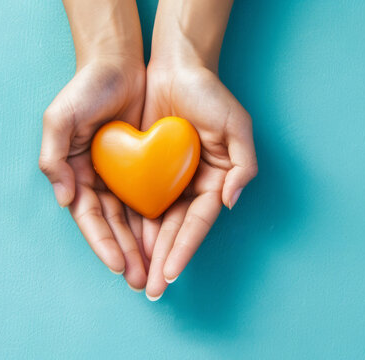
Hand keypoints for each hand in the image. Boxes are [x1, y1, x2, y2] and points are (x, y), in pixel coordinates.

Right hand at [39, 58, 148, 289]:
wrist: (119, 64)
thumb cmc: (86, 89)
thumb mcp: (60, 118)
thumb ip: (53, 157)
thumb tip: (65, 199)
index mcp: (76, 174)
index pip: (90, 219)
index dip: (103, 243)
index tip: (120, 266)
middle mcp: (98, 180)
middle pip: (114, 226)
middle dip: (127, 255)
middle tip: (143, 282)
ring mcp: (122, 176)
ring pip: (134, 219)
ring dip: (143, 247)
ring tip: (157, 272)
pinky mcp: (145, 167)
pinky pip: (152, 199)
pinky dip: (158, 221)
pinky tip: (168, 241)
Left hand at [141, 63, 257, 299]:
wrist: (175, 66)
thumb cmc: (209, 94)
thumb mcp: (237, 125)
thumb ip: (243, 164)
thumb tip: (230, 202)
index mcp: (214, 181)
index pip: (199, 222)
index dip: (185, 248)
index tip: (171, 273)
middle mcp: (190, 186)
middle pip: (175, 230)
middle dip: (163, 261)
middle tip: (150, 290)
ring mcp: (166, 180)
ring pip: (153, 223)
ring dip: (145, 252)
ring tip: (134, 279)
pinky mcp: (143, 170)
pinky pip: (135, 202)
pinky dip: (129, 224)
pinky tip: (121, 246)